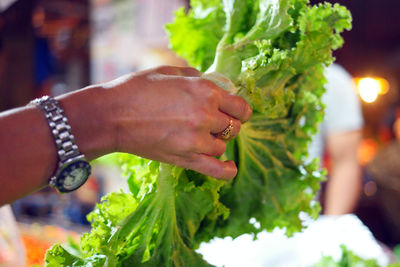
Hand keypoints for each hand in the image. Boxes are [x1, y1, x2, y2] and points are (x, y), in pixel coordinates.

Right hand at [102, 66, 251, 178]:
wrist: (112, 115)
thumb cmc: (136, 89)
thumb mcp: (168, 72)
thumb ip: (195, 77)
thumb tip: (210, 83)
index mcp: (205, 90)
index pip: (240, 106)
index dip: (239, 109)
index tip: (235, 112)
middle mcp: (206, 115)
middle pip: (233, 126)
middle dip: (226, 124)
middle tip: (213, 123)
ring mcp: (197, 139)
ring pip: (222, 146)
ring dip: (216, 141)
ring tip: (202, 137)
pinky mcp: (186, 159)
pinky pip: (216, 170)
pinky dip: (227, 170)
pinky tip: (231, 167)